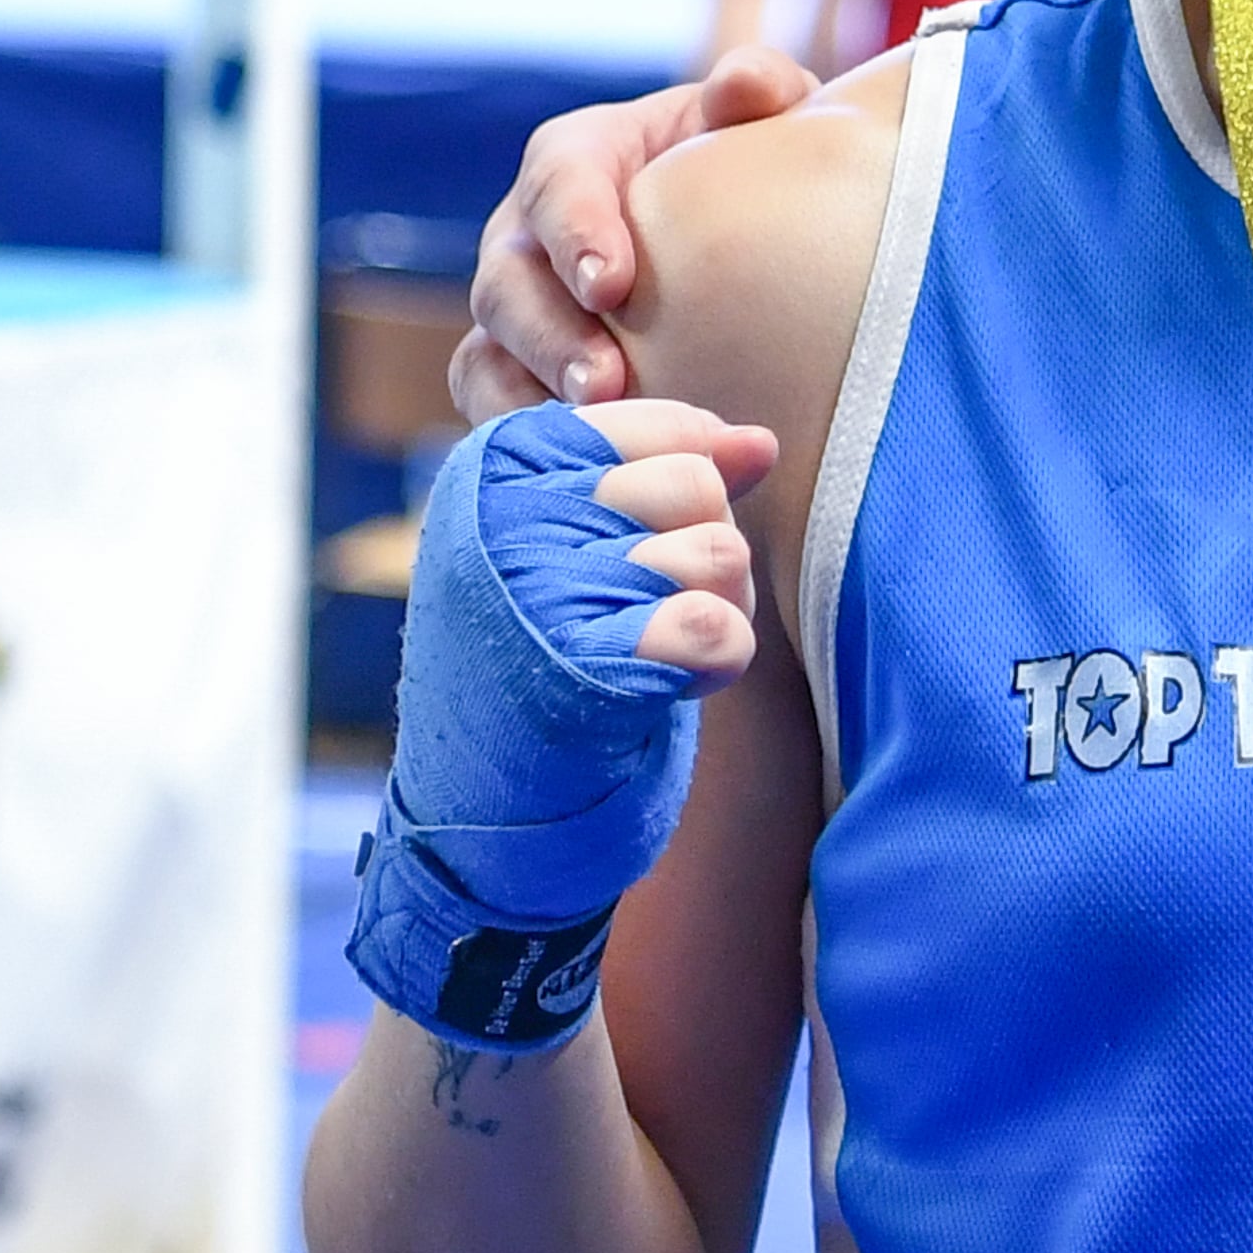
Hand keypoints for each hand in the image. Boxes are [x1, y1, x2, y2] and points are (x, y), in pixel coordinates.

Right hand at [348, 401, 779, 1053]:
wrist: (491, 822)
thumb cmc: (552, 666)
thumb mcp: (596, 547)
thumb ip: (675, 476)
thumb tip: (761, 440)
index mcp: (494, 466)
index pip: (663, 430)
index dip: (688, 502)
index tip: (624, 560)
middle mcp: (497, 515)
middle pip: (697, 485)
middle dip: (705, 555)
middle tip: (640, 617)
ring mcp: (530, 592)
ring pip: (716, 552)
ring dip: (713, 612)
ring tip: (644, 654)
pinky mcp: (574, 671)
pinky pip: (712, 627)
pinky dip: (714, 663)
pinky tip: (666, 688)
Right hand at [454, 48, 821, 419]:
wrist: (740, 241)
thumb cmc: (743, 168)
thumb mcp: (762, 119)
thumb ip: (760, 90)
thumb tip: (746, 86)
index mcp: (575, 160)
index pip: (557, 183)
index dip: (577, 232)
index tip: (613, 283)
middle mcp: (523, 238)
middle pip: (506, 284)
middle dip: (550, 335)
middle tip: (605, 382)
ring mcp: (513, 313)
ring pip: (486, 357)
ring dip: (531, 401)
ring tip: (595, 435)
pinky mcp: (516, 376)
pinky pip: (493, 413)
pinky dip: (525, 443)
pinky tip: (580, 478)